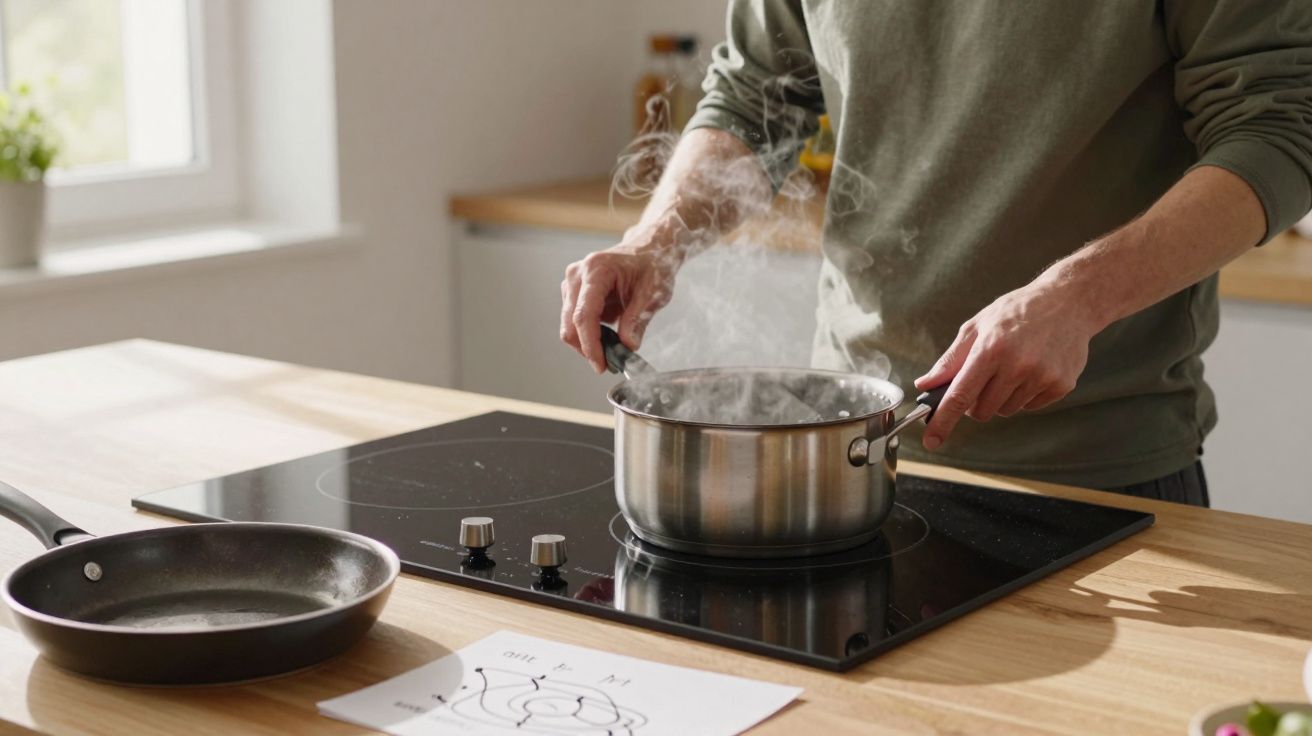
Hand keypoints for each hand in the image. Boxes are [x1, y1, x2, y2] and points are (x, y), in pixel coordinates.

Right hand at [560, 226, 683, 372]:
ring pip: (569, 325)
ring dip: (587, 342)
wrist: (648, 250)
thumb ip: (638, 320)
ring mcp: (572, 282)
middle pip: (570, 323)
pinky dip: (588, 334)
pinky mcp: (573, 291)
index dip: (590, 344)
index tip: (601, 364)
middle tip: (608, 364)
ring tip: (612, 349)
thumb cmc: (652, 266)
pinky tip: (607, 336)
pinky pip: (574, 321)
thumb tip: (627, 346)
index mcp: (597, 270)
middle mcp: (577, 275)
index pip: (584, 315)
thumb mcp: (653, 293)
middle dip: (587, 348)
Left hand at [913, 280, 1099, 449]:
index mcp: (991, 349)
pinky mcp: (1061, 385)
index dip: (943, 421)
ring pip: (1006, 410)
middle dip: (975, 404)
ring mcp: (1042, 377)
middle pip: (982, 411)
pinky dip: (1024, 395)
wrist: (1068, 302)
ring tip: (1012, 367)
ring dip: (1001, 398)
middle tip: (982, 380)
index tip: (932, 441)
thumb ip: (950, 360)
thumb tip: (925, 385)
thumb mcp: (977, 326)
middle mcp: (1018, 366)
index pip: (960, 396)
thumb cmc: (1016, 312)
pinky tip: (1032, 369)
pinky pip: (1030, 407)